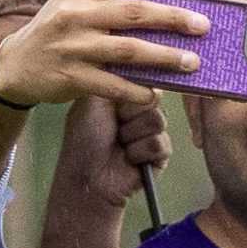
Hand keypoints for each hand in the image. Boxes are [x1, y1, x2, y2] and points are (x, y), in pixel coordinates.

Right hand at [0, 0, 207, 107]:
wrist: (15, 65)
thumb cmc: (56, 31)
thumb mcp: (72, 4)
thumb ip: (108, 1)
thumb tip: (163, 9)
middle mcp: (76, 14)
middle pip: (136, 12)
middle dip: (174, 18)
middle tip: (202, 26)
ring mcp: (74, 46)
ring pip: (130, 50)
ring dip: (166, 57)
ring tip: (192, 62)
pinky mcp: (73, 77)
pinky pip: (115, 85)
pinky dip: (139, 90)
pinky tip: (155, 93)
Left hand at [52, 92, 171, 210]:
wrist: (89, 177)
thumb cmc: (84, 139)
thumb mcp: (93, 101)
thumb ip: (118, 81)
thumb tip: (143, 70)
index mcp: (123, 97)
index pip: (144, 81)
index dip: (135, 88)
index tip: (120, 98)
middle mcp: (139, 112)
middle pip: (154, 99)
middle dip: (130, 113)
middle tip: (115, 125)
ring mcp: (151, 132)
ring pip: (159, 121)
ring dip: (133, 135)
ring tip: (120, 145)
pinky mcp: (160, 154)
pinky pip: (161, 143)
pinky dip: (140, 152)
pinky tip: (129, 159)